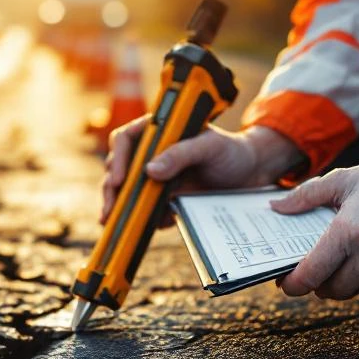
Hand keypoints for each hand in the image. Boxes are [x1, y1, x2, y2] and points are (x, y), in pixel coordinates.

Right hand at [100, 118, 302, 224]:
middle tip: (110, 209)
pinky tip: (146, 226)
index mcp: (158, 131)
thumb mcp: (209, 147)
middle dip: (111, 189)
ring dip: (118, 206)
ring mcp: (154, 175)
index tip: (119, 179)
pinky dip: (141, 217)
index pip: (126, 139)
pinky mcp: (160, 195)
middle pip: (118, 167)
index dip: (118, 158)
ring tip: (113, 222)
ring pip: (125, 189)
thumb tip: (150, 170)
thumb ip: (181, 154)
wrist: (248, 174)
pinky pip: (143, 207)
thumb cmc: (230, 151)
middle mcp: (151, 152)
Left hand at [272, 147, 358, 298]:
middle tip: (316, 273)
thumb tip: (275, 207)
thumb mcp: (340, 180)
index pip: (312, 274)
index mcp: (348, 231)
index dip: (294, 284)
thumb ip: (304, 197)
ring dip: (348, 284)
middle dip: (320, 286)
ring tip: (343, 267)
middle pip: (335, 290)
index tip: (287, 283)